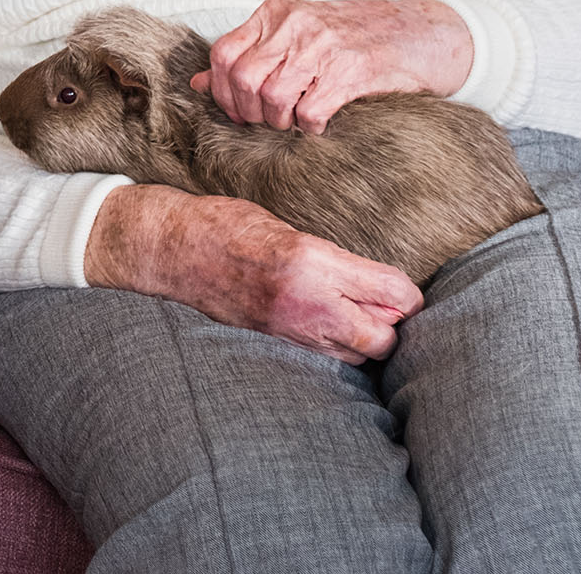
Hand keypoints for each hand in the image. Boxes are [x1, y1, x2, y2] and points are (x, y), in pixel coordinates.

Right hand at [85, 185, 422, 363]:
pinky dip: (336, 346)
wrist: (172, 248)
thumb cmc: (227, 224)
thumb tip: (373, 284)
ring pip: (356, 354)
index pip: (393, 294)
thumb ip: (332, 259)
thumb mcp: (287, 226)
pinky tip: (328, 325)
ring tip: (355, 315)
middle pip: (383, 338)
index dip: (408, 296)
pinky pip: (325, 356)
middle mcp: (307, 301)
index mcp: (314, 261)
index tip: (403, 290)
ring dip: (365, 339)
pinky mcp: (274, 340)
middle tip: (383, 305)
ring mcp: (290, 327)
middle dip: (392, 325)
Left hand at [193, 0, 472, 133]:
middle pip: (242, 79)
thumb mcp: (297, 35)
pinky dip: (309, 127)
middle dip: (247, 112)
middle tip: (265, 122)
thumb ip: (249, 54)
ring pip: (272, 98)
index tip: (235, 111)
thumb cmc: (356, 37)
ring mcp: (324, 46)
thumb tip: (197, 82)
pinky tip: (320, 123)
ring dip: (278, 122)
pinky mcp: (352, 72)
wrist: (424, 32)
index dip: (219, 91)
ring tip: (293, 122)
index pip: (222, 54)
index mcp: (276, 13)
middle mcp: (296, 24)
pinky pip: (310, 112)